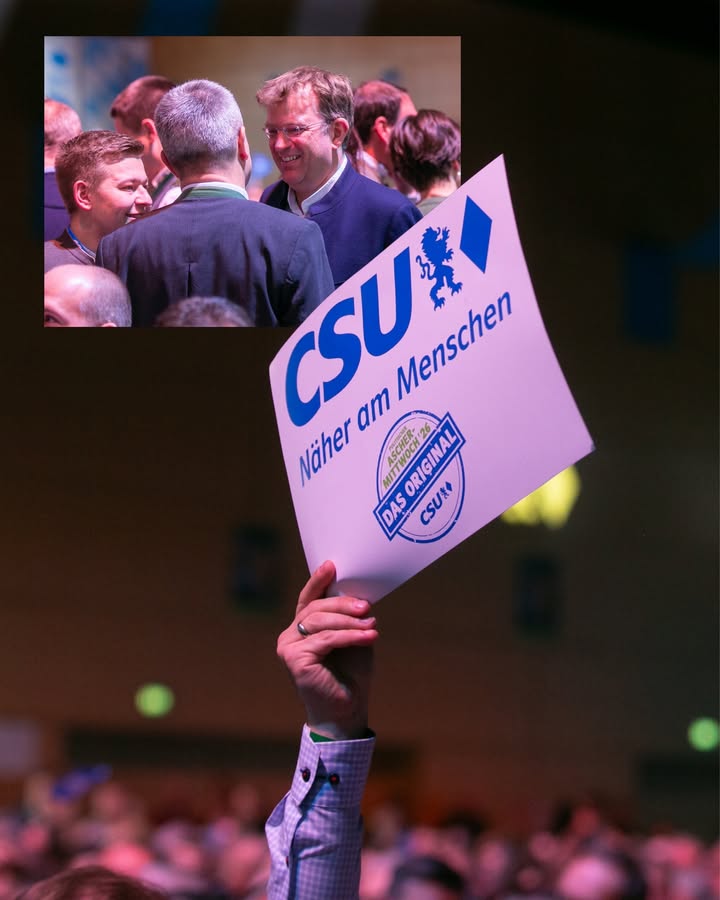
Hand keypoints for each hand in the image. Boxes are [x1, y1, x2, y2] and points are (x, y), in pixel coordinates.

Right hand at [277, 561, 377, 739]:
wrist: (347, 710)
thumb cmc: (350, 675)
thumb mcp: (353, 638)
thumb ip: (349, 617)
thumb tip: (359, 595)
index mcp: (302, 628)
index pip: (308, 599)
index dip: (318, 581)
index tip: (331, 565)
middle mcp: (290, 635)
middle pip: (315, 608)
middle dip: (342, 603)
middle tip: (366, 606)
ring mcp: (289, 647)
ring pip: (321, 622)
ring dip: (350, 621)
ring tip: (372, 624)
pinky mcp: (295, 660)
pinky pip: (326, 639)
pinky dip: (350, 636)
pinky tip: (369, 635)